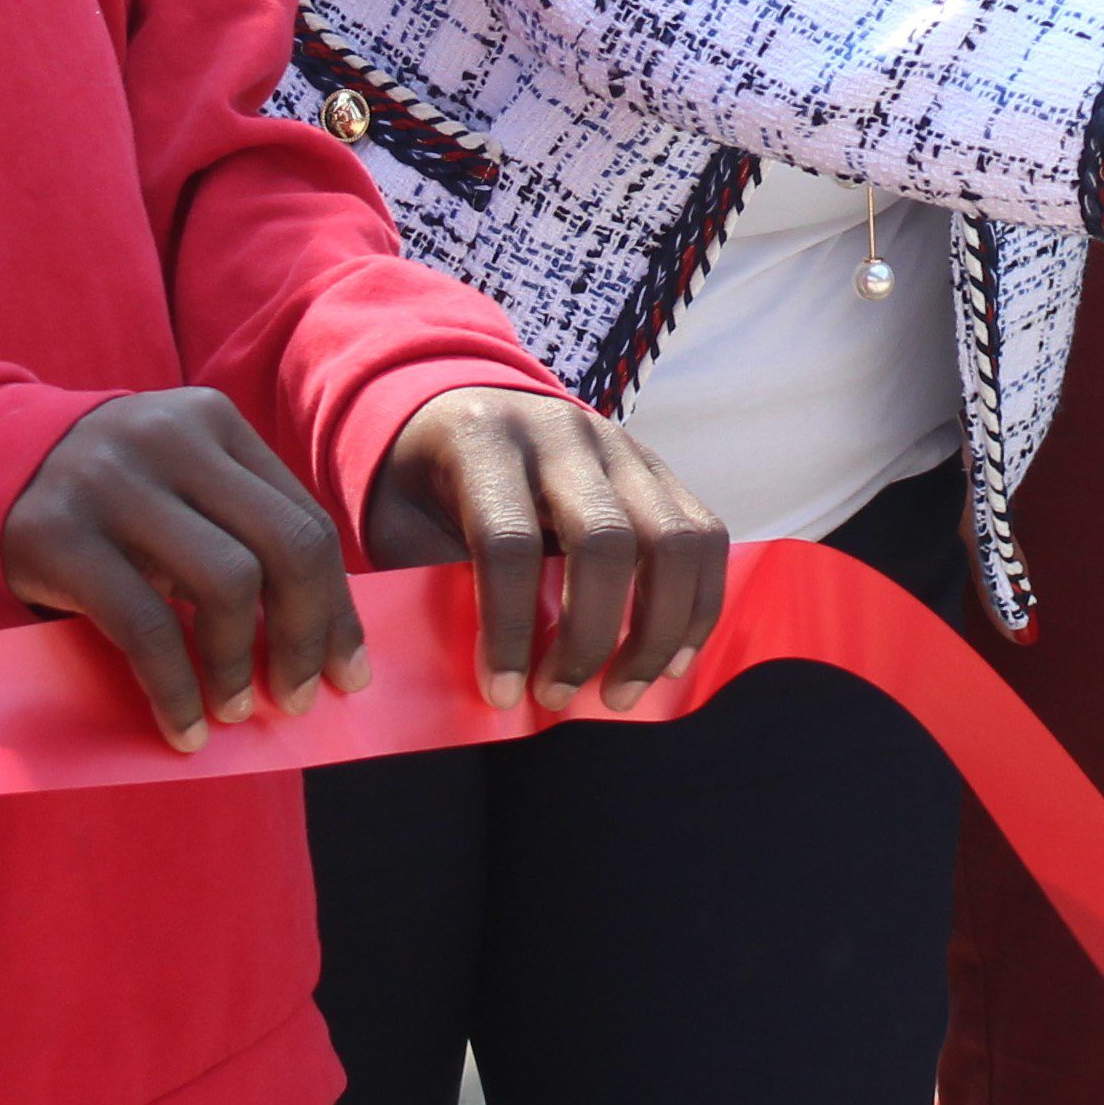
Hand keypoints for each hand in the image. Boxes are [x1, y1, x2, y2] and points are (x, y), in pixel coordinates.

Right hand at [1, 387, 370, 749]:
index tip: (348, 671)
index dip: (336, 606)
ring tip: (234, 710)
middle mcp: (170, 439)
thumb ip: (240, 532)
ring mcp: (113, 482)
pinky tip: (183, 727)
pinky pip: (146, 625)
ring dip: (239, 664)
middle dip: (307, 635)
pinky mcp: (60, 535)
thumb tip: (325, 639)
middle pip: (284, 545)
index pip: (304, 520)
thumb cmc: (105, 504)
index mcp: (213, 421)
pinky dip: (176, 689)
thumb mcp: (175, 488)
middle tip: (299, 697)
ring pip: (225, 583)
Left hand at [362, 385, 732, 714]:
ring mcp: (621, 445)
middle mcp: (561, 432)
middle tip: (559, 696)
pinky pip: (705, 536)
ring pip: (672, 540)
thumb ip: (426, 584)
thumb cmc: (422, 487)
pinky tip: (668, 660)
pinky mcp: (660, 467)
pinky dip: (697, 608)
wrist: (462, 408)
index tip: (502, 694)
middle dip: (589, 637)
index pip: (509, 541)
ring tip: (621, 694)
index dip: (509, 629)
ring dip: (656, 633)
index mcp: (481, 440)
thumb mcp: (398, 522)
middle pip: (605, 541)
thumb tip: (477, 683)